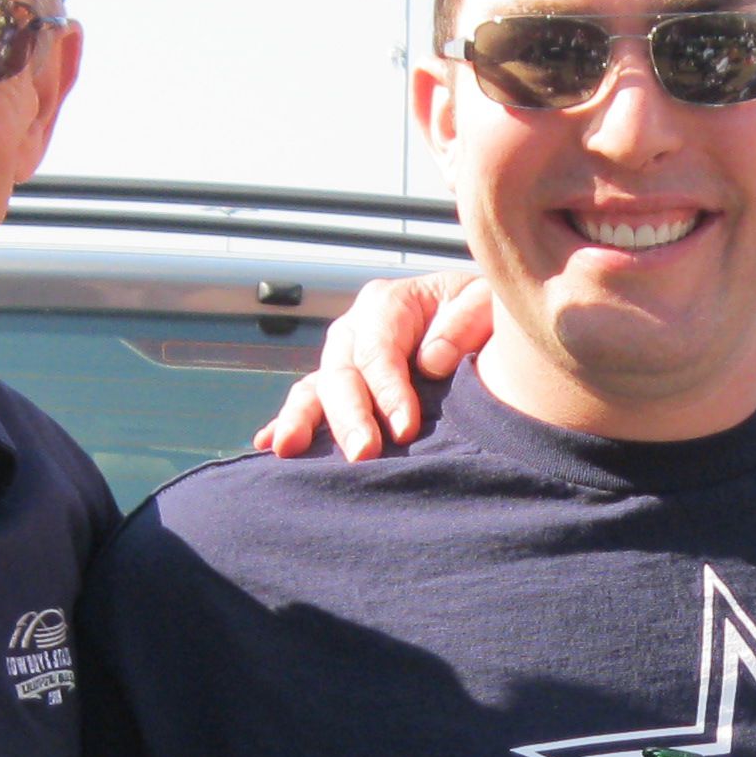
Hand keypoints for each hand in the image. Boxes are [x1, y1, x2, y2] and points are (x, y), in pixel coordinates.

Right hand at [255, 272, 496, 459]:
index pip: (378, 350)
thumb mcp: (487, 302)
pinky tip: (268, 445)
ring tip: (290, 451)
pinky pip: (308, 401)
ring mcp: (343, 358)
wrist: (485, 326)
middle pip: (341, 372)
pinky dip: (287, 421)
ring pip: (315, 388)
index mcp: (389, 303)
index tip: (406, 428)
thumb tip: (429, 361)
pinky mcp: (341, 386)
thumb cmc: (487, 314)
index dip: (388, 389)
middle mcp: (356, 328)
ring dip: (302, 420)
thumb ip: (464, 323)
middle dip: (349, 415)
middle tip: (363, 454)